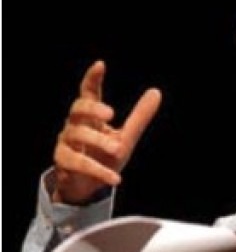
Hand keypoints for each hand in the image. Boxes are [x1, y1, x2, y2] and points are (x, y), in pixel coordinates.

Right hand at [53, 60, 161, 203]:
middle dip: (92, 109)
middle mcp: (75, 126)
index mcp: (90, 117)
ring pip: (76, 135)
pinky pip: (78, 164)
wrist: (87, 186)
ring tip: (119, 148)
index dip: (92, 79)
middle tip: (112, 114)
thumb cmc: (105, 156)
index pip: (88, 93)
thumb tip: (156, 92)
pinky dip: (98, 171)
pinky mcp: (64, 163)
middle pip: (77, 109)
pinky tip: (116, 178)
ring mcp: (67, 144)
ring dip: (99, 141)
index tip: (100, 65)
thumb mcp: (126, 136)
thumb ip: (139, 116)